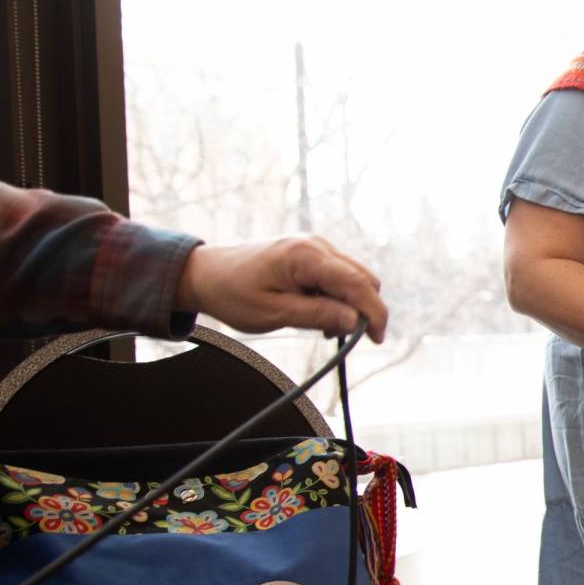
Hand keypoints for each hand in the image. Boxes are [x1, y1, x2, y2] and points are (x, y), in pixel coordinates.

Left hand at [177, 235, 389, 341]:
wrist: (206, 273)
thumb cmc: (232, 293)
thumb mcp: (272, 312)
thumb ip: (316, 315)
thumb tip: (355, 321)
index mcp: (306, 256)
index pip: (357, 283)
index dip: (373, 312)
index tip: (377, 339)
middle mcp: (316, 245)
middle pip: (363, 278)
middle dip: (365, 309)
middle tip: (347, 338)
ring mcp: (315, 247)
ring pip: (355, 277)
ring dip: (351, 304)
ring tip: (325, 327)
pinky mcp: (312, 253)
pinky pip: (339, 275)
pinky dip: (339, 296)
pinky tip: (320, 312)